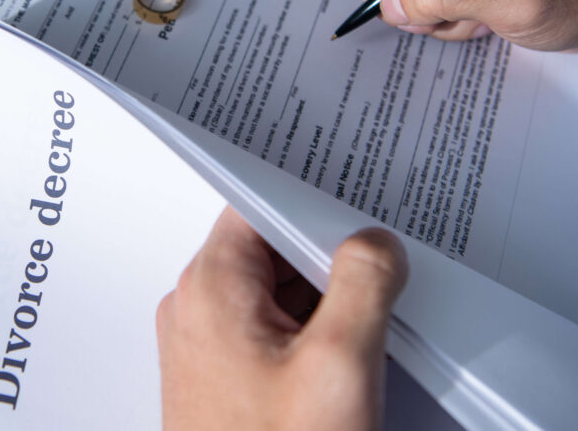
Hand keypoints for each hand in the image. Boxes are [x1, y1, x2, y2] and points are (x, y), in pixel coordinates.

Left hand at [156, 207, 407, 430]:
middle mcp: (198, 309)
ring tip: (367, 324)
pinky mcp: (224, 378)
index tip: (355, 203)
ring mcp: (208, 346)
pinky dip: (310, 335)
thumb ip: (364, 284)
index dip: (309, 198)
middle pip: (270, 248)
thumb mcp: (340, 363)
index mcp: (211, 288)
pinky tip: (344, 359)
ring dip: (323, 301)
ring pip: (275, 292)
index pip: (257, 204)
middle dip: (327, 257)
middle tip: (379, 270)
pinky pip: (270, 332)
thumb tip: (374, 244)